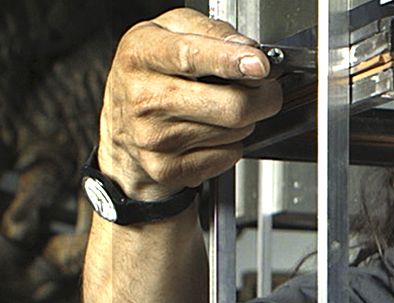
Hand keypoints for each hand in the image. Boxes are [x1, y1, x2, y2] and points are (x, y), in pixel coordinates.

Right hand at [98, 8, 281, 200]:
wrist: (121, 129)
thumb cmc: (149, 75)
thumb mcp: (170, 32)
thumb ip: (210, 31)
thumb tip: (247, 49)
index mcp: (142, 55)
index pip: (190, 57)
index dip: (231, 61)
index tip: (259, 66)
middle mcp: (145, 98)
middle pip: (232, 105)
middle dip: (262, 97)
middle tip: (262, 89)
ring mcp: (155, 138)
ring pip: (236, 131)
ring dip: (243, 120)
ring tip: (219, 109)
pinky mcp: (169, 169)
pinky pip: (228, 155)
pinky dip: (230, 144)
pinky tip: (209, 133)